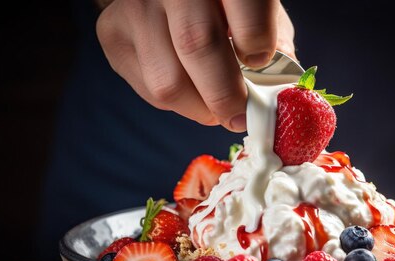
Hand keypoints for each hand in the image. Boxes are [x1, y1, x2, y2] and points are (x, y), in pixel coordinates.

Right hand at [96, 0, 295, 131]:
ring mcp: (135, 7)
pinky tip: (190, 89)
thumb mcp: (257, 11)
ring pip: (168, 81)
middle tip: (240, 116)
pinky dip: (177, 103)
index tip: (260, 64)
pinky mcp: (112, 33)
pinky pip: (148, 89)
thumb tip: (282, 95)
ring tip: (216, 106)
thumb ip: (274, 45)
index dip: (257, 43)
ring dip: (199, 108)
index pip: (244, 7)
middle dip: (226, 95)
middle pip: (197, 46)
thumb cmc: (224, 6)